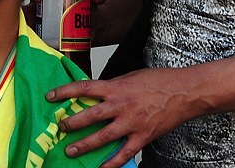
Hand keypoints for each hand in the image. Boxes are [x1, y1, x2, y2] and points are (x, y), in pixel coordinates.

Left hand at [47, 69, 199, 167]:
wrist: (183, 92)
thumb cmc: (158, 81)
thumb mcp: (130, 77)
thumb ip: (112, 86)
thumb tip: (97, 92)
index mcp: (115, 88)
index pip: (83, 88)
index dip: (65, 92)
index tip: (51, 96)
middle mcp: (120, 106)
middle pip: (89, 116)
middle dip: (71, 123)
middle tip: (59, 128)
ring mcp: (131, 123)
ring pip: (103, 137)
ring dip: (84, 145)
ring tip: (71, 151)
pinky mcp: (142, 137)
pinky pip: (124, 154)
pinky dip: (112, 163)